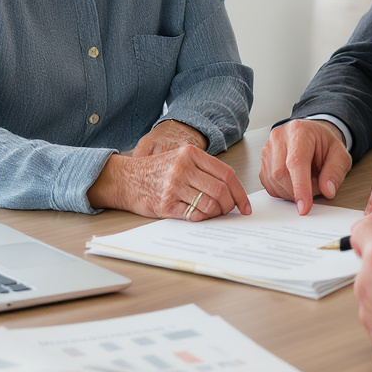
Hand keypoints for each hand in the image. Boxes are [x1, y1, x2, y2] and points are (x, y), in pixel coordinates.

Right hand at [88, 121, 250, 218]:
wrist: (127, 179)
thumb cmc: (157, 170)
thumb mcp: (180, 158)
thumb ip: (204, 169)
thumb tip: (232, 191)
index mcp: (191, 154)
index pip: (226, 174)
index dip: (240, 192)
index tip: (245, 205)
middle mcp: (183, 168)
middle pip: (221, 191)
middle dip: (230, 205)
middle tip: (228, 211)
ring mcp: (174, 186)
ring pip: (210, 205)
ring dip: (216, 213)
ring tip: (213, 213)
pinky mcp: (166, 204)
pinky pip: (195, 215)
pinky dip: (202, 218)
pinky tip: (200, 216)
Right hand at [260, 119, 351, 214]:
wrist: (313, 137)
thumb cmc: (324, 144)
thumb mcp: (340, 155)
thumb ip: (335, 172)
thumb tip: (327, 190)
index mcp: (299, 131)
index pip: (296, 162)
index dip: (300, 187)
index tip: (305, 207)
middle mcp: (279, 138)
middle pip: (281, 174)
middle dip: (299, 191)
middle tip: (315, 186)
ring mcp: (268, 150)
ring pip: (274, 182)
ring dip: (292, 192)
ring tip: (307, 181)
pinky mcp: (263, 163)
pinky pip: (269, 186)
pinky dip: (283, 191)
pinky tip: (294, 183)